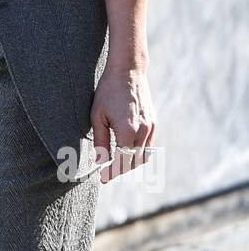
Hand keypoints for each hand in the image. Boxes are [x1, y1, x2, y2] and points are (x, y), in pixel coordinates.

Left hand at [90, 62, 155, 183]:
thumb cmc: (108, 91)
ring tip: (117, 163)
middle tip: (108, 173)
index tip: (103, 179)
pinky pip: (148, 145)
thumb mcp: (98, 116)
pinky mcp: (154, 122)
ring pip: (144, 156)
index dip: (112, 172)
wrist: (128, 71)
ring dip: (131, 163)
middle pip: (134, 162)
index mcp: (127, 131)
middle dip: (121, 170)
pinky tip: (127, 151)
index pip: (122, 161)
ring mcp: (151, 127)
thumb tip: (100, 161)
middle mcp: (142, 131)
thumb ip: (100, 141)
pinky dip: (139, 152)